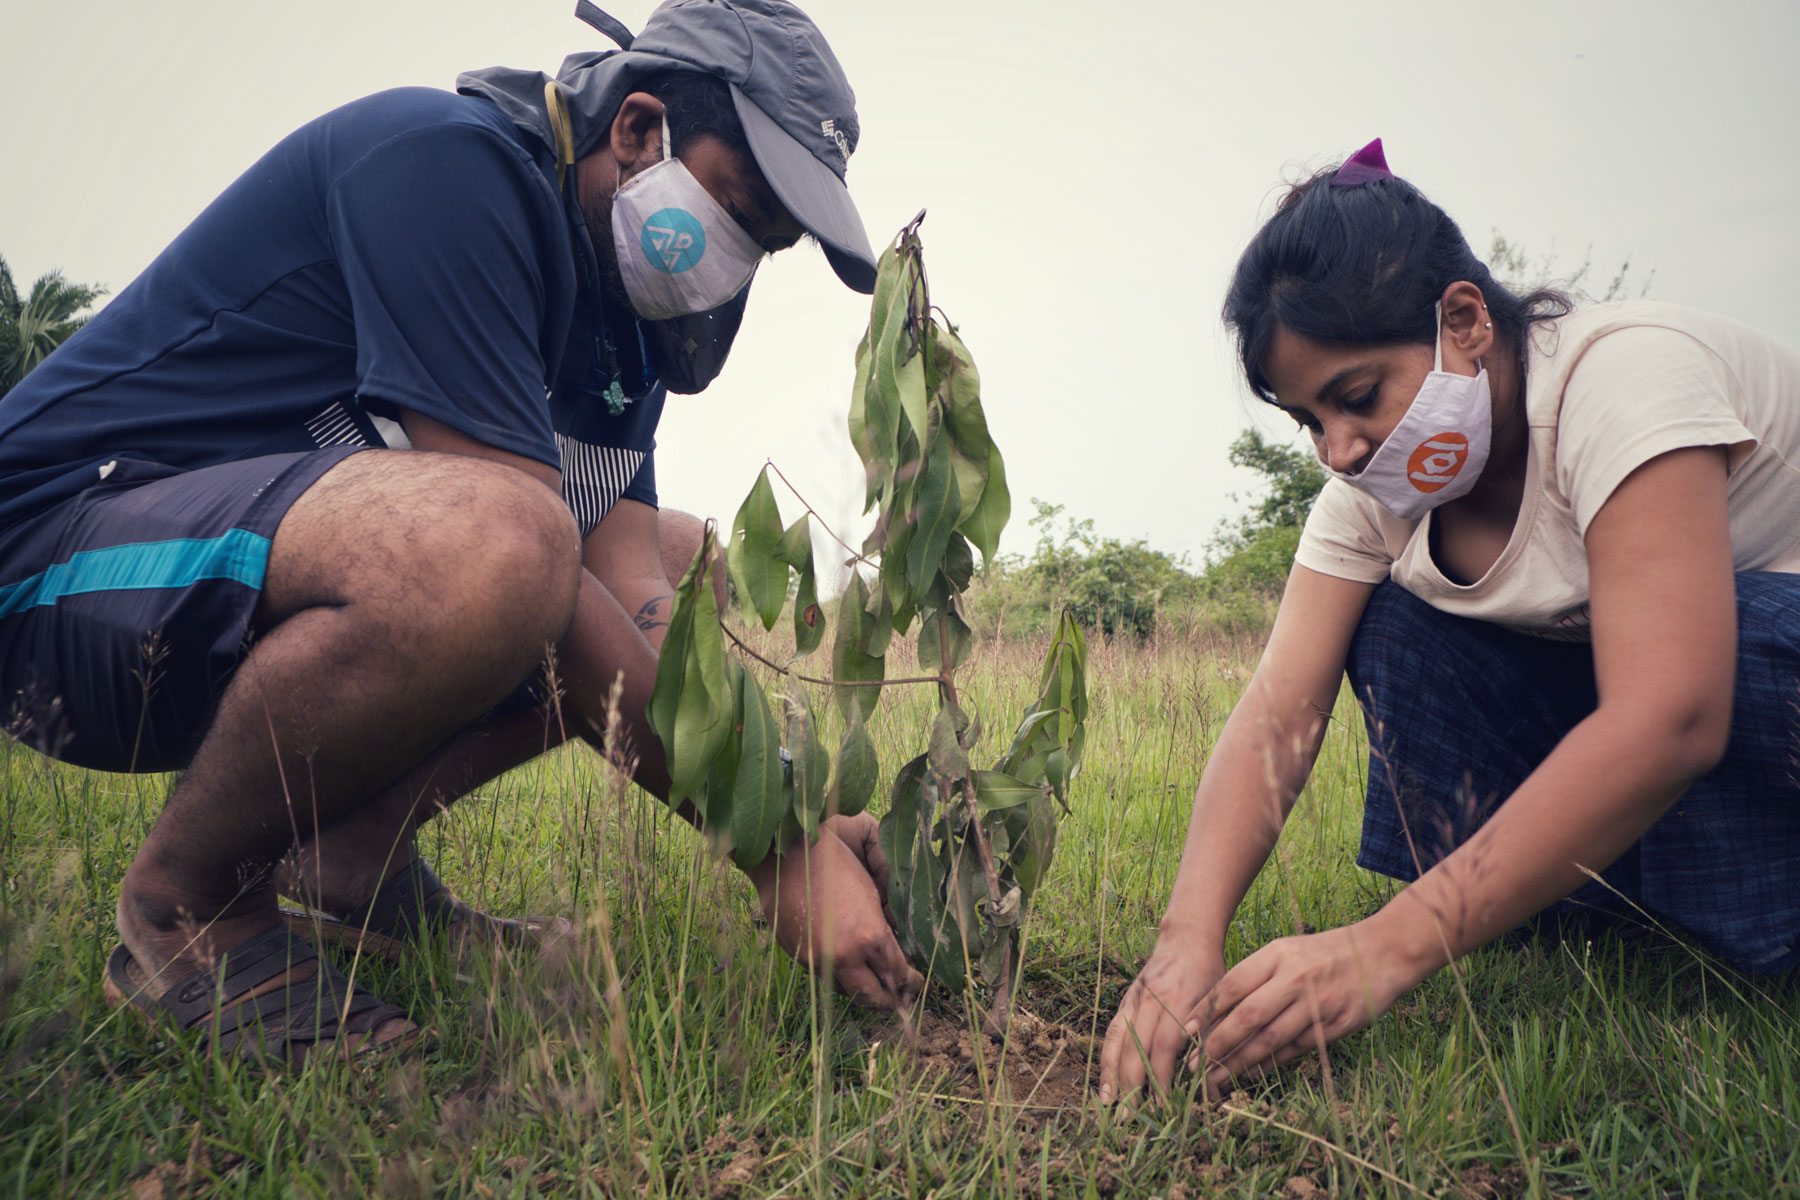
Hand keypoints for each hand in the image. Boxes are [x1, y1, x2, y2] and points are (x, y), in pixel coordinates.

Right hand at [753, 819, 923, 1010]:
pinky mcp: (799, 957)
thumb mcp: (870, 893)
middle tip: (900, 999)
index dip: (910, 981)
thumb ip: (884, 930)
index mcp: (868, 936)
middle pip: (872, 996)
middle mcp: (844, 955)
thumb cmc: (835, 865)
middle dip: (888, 1001)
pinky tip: (848, 965)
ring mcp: (818, 960)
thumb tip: (898, 955)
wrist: (785, 857)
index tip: (918, 982)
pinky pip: (825, 976)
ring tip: (875, 984)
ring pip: (846, 991)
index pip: (897, 973)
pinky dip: (840, 976)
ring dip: (862, 990)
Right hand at [1098, 937, 1225, 1103]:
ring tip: (1111, 1105)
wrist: (1186, 938)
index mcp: (1178, 1000)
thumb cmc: (1210, 974)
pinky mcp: (1126, 1001)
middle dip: (1135, 1086)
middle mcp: (1151, 1000)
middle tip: (1135, 1117)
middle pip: (1136, 1048)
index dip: (1163, 1078)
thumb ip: (1211, 1038)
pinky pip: (1113, 1033)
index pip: (1165, 1046)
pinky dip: (1107, 1059)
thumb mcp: (1218, 1002)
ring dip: (1113, 1075)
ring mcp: (1134, 999)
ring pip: (1118, 1041)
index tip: (1165, 1106)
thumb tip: (1207, 1084)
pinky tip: (1106, 1082)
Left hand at [1188, 922, 1415, 1097]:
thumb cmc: (1323, 954)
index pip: (1232, 985)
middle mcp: (1294, 978)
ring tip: (1217, 1078)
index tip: (1186, 1030)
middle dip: (1217, 1043)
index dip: (1206, 1010)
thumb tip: (1214, 1010)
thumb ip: (1255, 976)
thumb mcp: (1286, 952)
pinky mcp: (1335, 1024)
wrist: (1381, 953)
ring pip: (1270, 1039)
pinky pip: (1295, 1049)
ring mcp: (1316, 1003)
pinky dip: (1270, 1064)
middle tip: (1194, 1065)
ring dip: (1240, 1062)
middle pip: (1247, 1016)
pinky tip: (1251, 1073)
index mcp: (1277, 955)